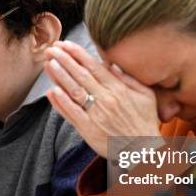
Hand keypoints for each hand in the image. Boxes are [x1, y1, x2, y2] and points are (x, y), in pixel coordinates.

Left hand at [44, 40, 160, 156]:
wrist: (143, 151)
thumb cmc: (145, 122)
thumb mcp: (146, 96)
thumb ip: (129, 78)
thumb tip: (112, 64)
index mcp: (118, 89)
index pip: (94, 67)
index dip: (78, 54)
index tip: (66, 44)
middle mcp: (105, 99)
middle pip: (80, 75)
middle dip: (64, 60)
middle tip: (52, 49)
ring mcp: (95, 115)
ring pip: (73, 91)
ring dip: (60, 76)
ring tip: (49, 64)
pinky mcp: (88, 130)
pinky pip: (71, 113)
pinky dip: (61, 102)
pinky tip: (52, 91)